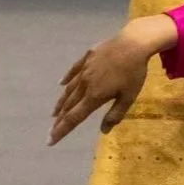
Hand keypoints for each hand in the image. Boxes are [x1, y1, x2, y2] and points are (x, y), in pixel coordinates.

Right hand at [50, 14, 176, 144]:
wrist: (133, 43)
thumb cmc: (134, 72)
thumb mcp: (129, 97)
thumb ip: (115, 114)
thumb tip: (103, 131)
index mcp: (94, 96)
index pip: (74, 118)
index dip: (62, 131)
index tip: (50, 141)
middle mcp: (85, 84)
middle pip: (69, 105)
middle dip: (59, 120)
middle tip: (51, 131)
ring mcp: (85, 69)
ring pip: (69, 89)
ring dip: (61, 103)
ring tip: (54, 113)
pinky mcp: (88, 57)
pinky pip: (74, 70)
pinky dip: (66, 78)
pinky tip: (61, 84)